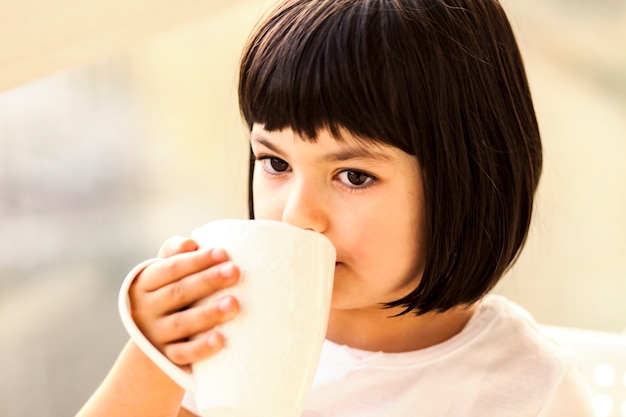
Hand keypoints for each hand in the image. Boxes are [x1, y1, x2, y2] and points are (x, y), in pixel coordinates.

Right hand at [128, 237, 239, 369]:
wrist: (150, 342)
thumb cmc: (168, 294)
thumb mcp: (164, 273)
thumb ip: (175, 254)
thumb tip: (191, 243)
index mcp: (145, 283)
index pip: (170, 268)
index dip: (196, 261)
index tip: (223, 253)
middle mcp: (146, 308)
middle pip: (178, 293)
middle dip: (208, 281)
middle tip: (235, 271)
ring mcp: (155, 335)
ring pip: (181, 324)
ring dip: (208, 314)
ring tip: (234, 304)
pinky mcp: (166, 358)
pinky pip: (183, 354)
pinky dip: (200, 348)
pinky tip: (220, 340)